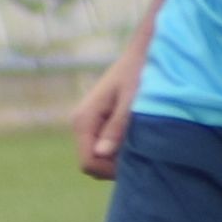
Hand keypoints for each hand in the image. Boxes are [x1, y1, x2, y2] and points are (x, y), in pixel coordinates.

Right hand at [74, 47, 139, 179]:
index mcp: (83, 120)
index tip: (135, 160)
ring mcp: (88, 123)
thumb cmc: (139, 72)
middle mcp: (80, 124)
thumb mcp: (132, 100)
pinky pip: (104, 146)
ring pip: (98, 156)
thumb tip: (101, 153)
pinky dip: (120, 148)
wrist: (141, 52)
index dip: (110, 169)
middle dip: (114, 165)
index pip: (88, 163)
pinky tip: (136, 135)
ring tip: (141, 140)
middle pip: (92, 163)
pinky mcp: (97, 122)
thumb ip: (117, 126)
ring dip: (119, 156)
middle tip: (141, 150)